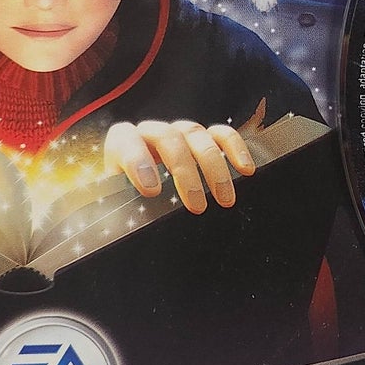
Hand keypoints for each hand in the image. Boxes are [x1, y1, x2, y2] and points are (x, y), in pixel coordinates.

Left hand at [104, 118, 255, 214]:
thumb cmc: (126, 204)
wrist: (135, 198)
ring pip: (197, 135)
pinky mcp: (203, 139)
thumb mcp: (118, 208)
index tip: (152, 190)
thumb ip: (121, 214)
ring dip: (213, 167)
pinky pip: (221, 134)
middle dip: (185, 171)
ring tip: (224, 199)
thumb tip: (127, 231)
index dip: (138, 160)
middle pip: (169, 138)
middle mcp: (151, 134)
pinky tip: (246, 169)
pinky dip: (234, 148)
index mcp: (122, 146)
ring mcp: (179, 134)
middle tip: (197, 205)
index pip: (126, 139)